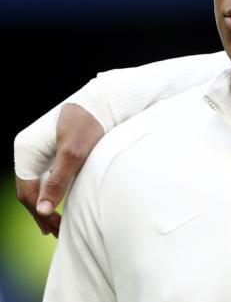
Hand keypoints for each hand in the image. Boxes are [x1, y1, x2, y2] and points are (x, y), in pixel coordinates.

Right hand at [15, 104, 103, 236]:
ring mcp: (36, 148)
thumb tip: (42, 210)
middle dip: (40, 212)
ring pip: (35, 183)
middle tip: (55, 232)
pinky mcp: (49, 148)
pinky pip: (44, 175)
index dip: (40, 212)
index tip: (57, 228)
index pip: (27, 190)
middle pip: (28, 189)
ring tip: (54, 225)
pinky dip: (50, 191)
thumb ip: (58, 181)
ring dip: (44, 203)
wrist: (103, 100)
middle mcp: (27, 149)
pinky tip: (57, 202)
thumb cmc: (90, 123)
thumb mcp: (74, 154)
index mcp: (26, 150)